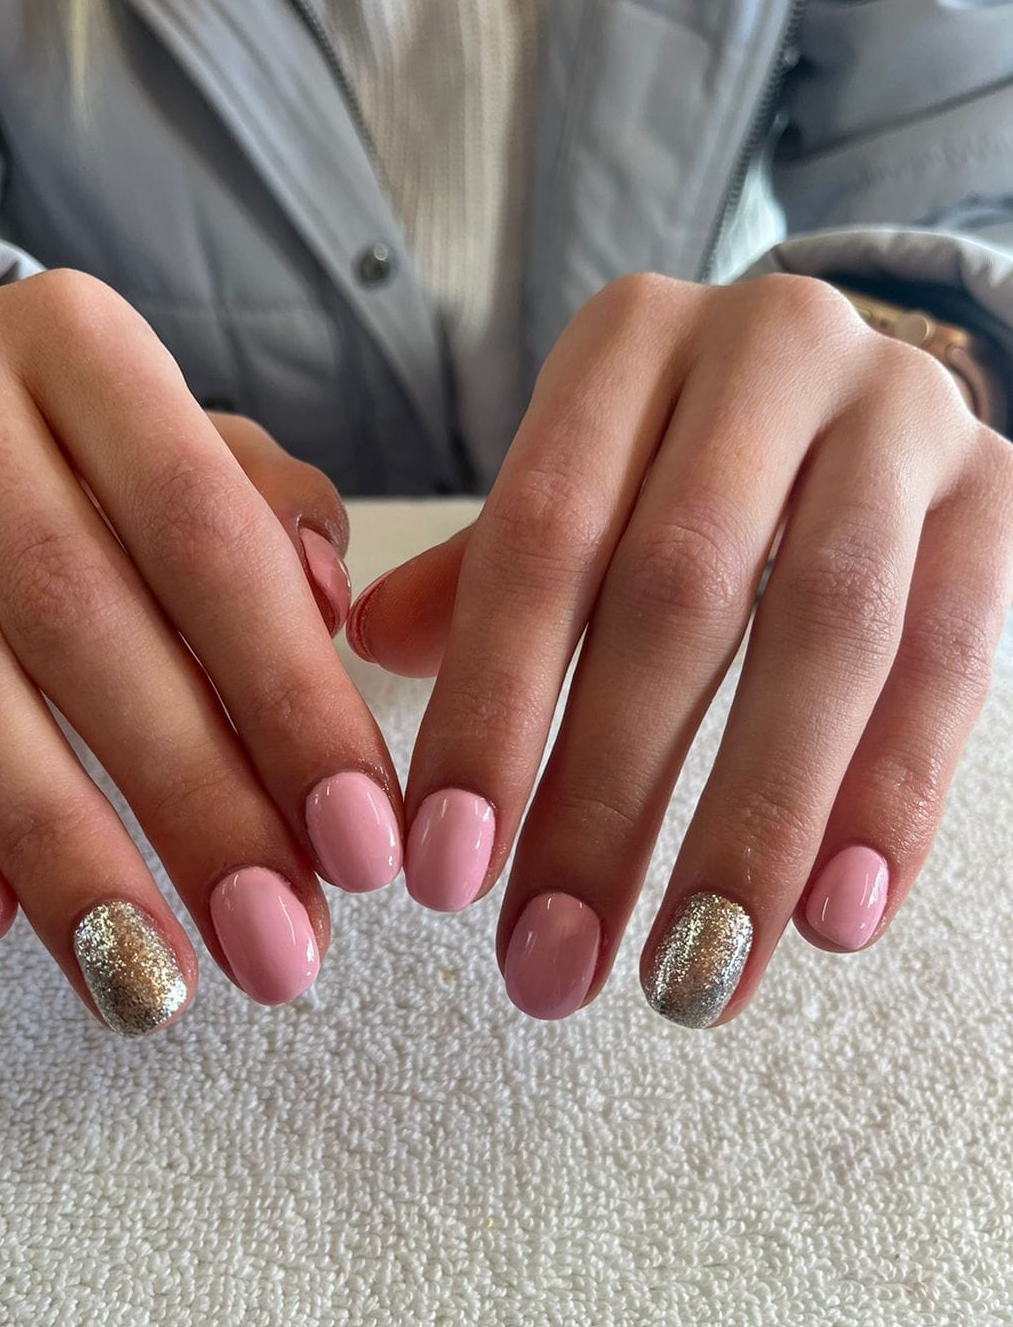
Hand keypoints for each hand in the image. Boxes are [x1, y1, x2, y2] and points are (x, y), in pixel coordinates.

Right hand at [0, 271, 403, 1033]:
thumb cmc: (72, 446)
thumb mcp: (179, 441)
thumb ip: (266, 520)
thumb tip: (332, 620)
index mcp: (81, 345)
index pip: (203, 532)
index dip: (288, 696)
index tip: (360, 843)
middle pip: (75, 615)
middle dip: (188, 799)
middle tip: (274, 946)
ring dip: (54, 847)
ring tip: (143, 981)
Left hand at [347, 273, 1012, 1024]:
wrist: (871, 386)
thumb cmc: (689, 464)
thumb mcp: (582, 484)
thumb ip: (487, 574)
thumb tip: (375, 650)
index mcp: (628, 345)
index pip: (537, 538)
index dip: (488, 714)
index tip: (445, 877)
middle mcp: (767, 350)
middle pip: (676, 594)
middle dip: (605, 801)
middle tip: (552, 969)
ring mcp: (900, 415)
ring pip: (825, 632)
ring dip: (753, 828)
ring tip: (694, 981)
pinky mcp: (998, 493)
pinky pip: (953, 658)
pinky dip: (891, 796)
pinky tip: (834, 920)